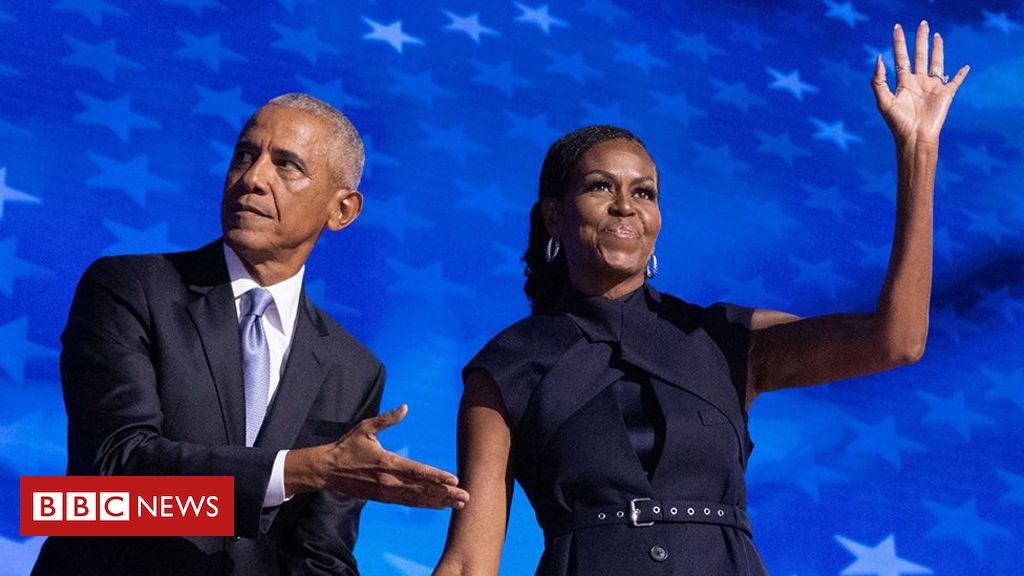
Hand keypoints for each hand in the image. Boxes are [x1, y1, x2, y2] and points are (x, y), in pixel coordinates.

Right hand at [287, 404, 469, 508]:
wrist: (326, 470)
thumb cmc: (347, 447)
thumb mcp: (365, 428)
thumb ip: (387, 419)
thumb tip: (405, 407)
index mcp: (386, 462)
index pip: (417, 471)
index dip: (436, 476)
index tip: (454, 479)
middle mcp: (389, 481)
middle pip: (422, 489)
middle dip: (445, 494)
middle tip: (466, 498)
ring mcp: (386, 492)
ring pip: (417, 499)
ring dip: (439, 502)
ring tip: (459, 504)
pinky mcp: (382, 498)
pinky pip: (408, 503)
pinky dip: (425, 505)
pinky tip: (440, 506)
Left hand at [871, 20, 968, 145]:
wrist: (915, 138)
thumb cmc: (898, 123)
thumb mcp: (883, 101)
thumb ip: (878, 81)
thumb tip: (879, 58)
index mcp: (903, 83)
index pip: (901, 58)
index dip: (899, 43)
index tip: (897, 28)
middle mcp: (918, 82)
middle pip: (919, 55)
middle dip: (920, 39)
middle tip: (922, 23)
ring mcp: (933, 87)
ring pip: (937, 63)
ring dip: (937, 49)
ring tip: (936, 35)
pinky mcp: (946, 94)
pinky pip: (956, 81)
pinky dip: (961, 74)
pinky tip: (965, 67)